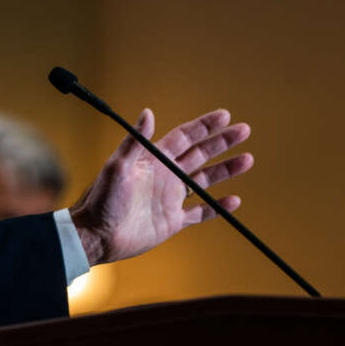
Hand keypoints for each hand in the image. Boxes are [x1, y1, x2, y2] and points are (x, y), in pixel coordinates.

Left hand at [71, 108, 252, 264]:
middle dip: (222, 142)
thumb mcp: (117, 166)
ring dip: (225, 170)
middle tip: (244, 130)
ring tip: (247, 159)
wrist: (97, 234)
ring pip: (205, 180)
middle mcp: (165, 175)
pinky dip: (217, 207)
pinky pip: (200, 212)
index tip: (224, 115)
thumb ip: (135, 142)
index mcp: (153, 159)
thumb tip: (148, 112)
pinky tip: (233, 200)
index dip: (204, 126)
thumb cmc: (102, 198)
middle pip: (200, 153)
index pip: (185, 137)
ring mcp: (170, 197)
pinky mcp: (173, 220)